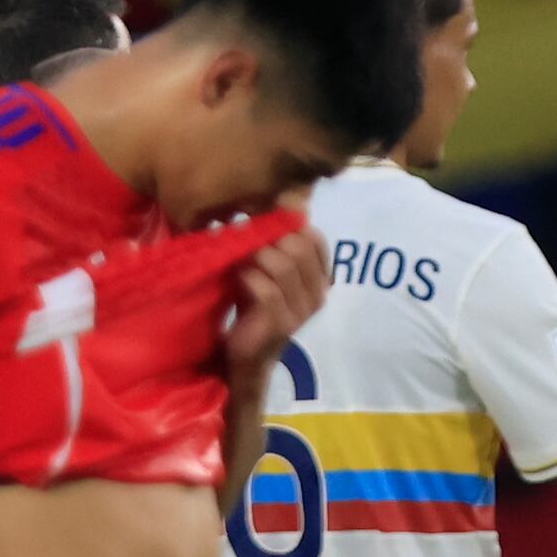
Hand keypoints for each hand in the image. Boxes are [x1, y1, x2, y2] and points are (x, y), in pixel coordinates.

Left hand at [221, 220, 326, 382]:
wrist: (244, 356)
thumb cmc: (254, 306)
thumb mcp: (269, 270)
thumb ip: (278, 243)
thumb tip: (283, 200)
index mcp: (320, 279)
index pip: (315, 239)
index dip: (287, 226)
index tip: (262, 226)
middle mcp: (317, 295)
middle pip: (299, 247)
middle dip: (268, 239)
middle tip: (245, 244)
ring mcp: (301, 311)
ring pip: (283, 265)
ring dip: (256, 256)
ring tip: (240, 260)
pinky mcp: (280, 324)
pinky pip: (267, 289)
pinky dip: (248, 277)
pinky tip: (237, 278)